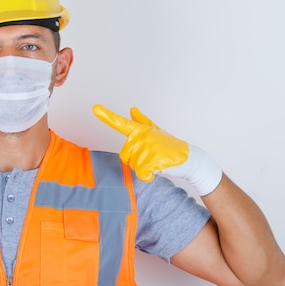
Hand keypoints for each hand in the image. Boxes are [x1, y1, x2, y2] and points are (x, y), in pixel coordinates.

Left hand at [92, 104, 221, 195]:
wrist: (189, 158)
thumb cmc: (169, 145)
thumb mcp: (155, 131)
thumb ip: (142, 121)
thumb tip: (132, 109)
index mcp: (140, 131)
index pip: (120, 123)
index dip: (107, 116)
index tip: (95, 108)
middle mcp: (141, 137)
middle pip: (125, 156)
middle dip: (136, 160)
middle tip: (152, 156)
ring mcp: (147, 148)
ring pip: (134, 166)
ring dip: (144, 168)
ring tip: (157, 161)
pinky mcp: (152, 161)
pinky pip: (142, 174)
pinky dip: (149, 177)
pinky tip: (158, 169)